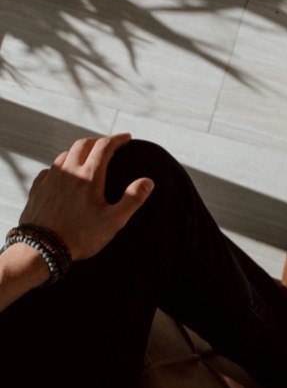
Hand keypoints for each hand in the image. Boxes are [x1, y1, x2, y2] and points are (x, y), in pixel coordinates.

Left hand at [20, 134, 153, 261]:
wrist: (41, 249)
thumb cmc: (81, 236)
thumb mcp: (114, 221)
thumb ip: (133, 199)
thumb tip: (148, 181)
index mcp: (89, 176)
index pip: (104, 146)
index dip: (117, 139)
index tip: (127, 137)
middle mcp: (68, 171)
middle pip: (83, 144)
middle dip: (99, 141)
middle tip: (110, 144)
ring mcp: (50, 179)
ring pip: (65, 154)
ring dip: (80, 151)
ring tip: (89, 157)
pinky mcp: (37, 189)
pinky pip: (50, 169)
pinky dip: (62, 165)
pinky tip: (65, 174)